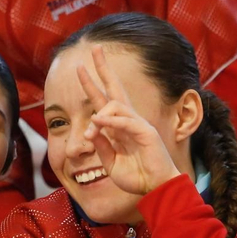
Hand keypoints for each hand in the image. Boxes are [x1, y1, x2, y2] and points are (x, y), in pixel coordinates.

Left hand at [76, 46, 181, 196]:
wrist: (156, 189)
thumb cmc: (136, 177)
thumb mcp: (110, 162)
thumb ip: (101, 145)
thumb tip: (91, 130)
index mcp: (119, 127)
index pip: (103, 99)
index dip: (91, 83)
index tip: (80, 67)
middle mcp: (128, 121)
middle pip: (115, 87)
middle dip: (103, 67)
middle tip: (94, 48)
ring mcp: (138, 124)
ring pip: (114, 104)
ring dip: (98, 115)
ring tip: (90, 132)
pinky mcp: (146, 132)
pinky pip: (124, 121)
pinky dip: (109, 121)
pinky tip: (98, 122)